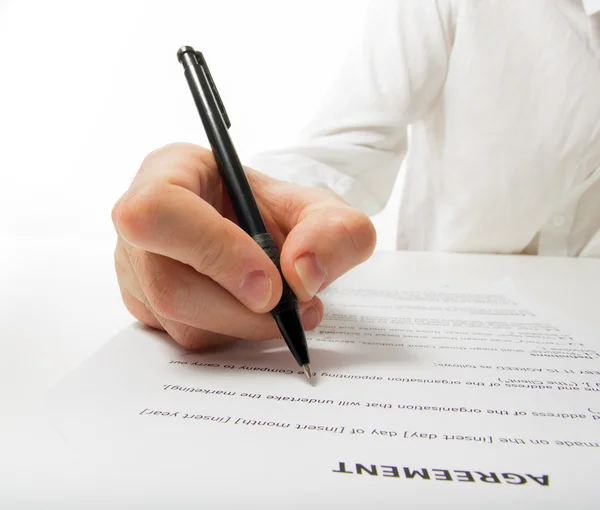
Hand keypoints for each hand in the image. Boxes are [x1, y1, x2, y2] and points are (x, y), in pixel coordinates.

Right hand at [112, 143, 375, 348]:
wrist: (261, 233)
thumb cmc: (276, 212)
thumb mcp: (320, 209)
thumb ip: (333, 231)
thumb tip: (304, 276)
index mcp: (169, 171)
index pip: (159, 211)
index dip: (214, 251)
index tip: (270, 284)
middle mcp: (138, 222)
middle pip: (168, 283)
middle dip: (241, 309)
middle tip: (294, 308)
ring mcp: (134, 268)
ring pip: (176, 319)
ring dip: (242, 324)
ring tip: (285, 309)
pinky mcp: (145, 305)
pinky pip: (183, 337)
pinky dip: (230, 333)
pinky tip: (254, 313)